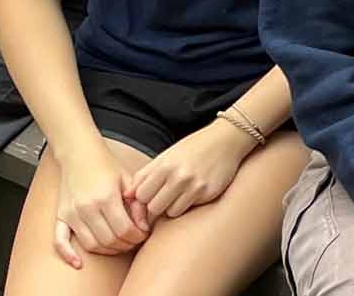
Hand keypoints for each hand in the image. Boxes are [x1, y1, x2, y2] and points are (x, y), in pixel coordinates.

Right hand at [53, 141, 149, 266]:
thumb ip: (137, 202)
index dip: (138, 236)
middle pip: (109, 240)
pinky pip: (60, 242)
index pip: (124, 229)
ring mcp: (72, 213)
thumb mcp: (127, 179)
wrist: (79, 153)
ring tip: (119, 244)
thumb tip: (144, 224)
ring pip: (91, 245)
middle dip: (126, 244)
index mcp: (106, 196)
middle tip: (134, 239)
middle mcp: (87, 207)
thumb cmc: (105, 164)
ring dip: (107, 250)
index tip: (143, 233)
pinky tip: (78, 263)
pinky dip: (68, 255)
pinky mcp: (61, 216)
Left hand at [128, 117, 254, 220]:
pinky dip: (185, 206)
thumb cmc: (193, 148)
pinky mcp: (206, 193)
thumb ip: (146, 175)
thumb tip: (126, 197)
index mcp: (164, 165)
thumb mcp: (167, 156)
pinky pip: (185, 210)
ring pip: (168, 213)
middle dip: (155, 206)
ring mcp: (193, 185)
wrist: (227, 139)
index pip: (140, 195)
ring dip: (170, 208)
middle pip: (152, 207)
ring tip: (177, 195)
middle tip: (163, 198)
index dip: (142, 199)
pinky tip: (191, 194)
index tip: (149, 196)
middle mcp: (177, 176)